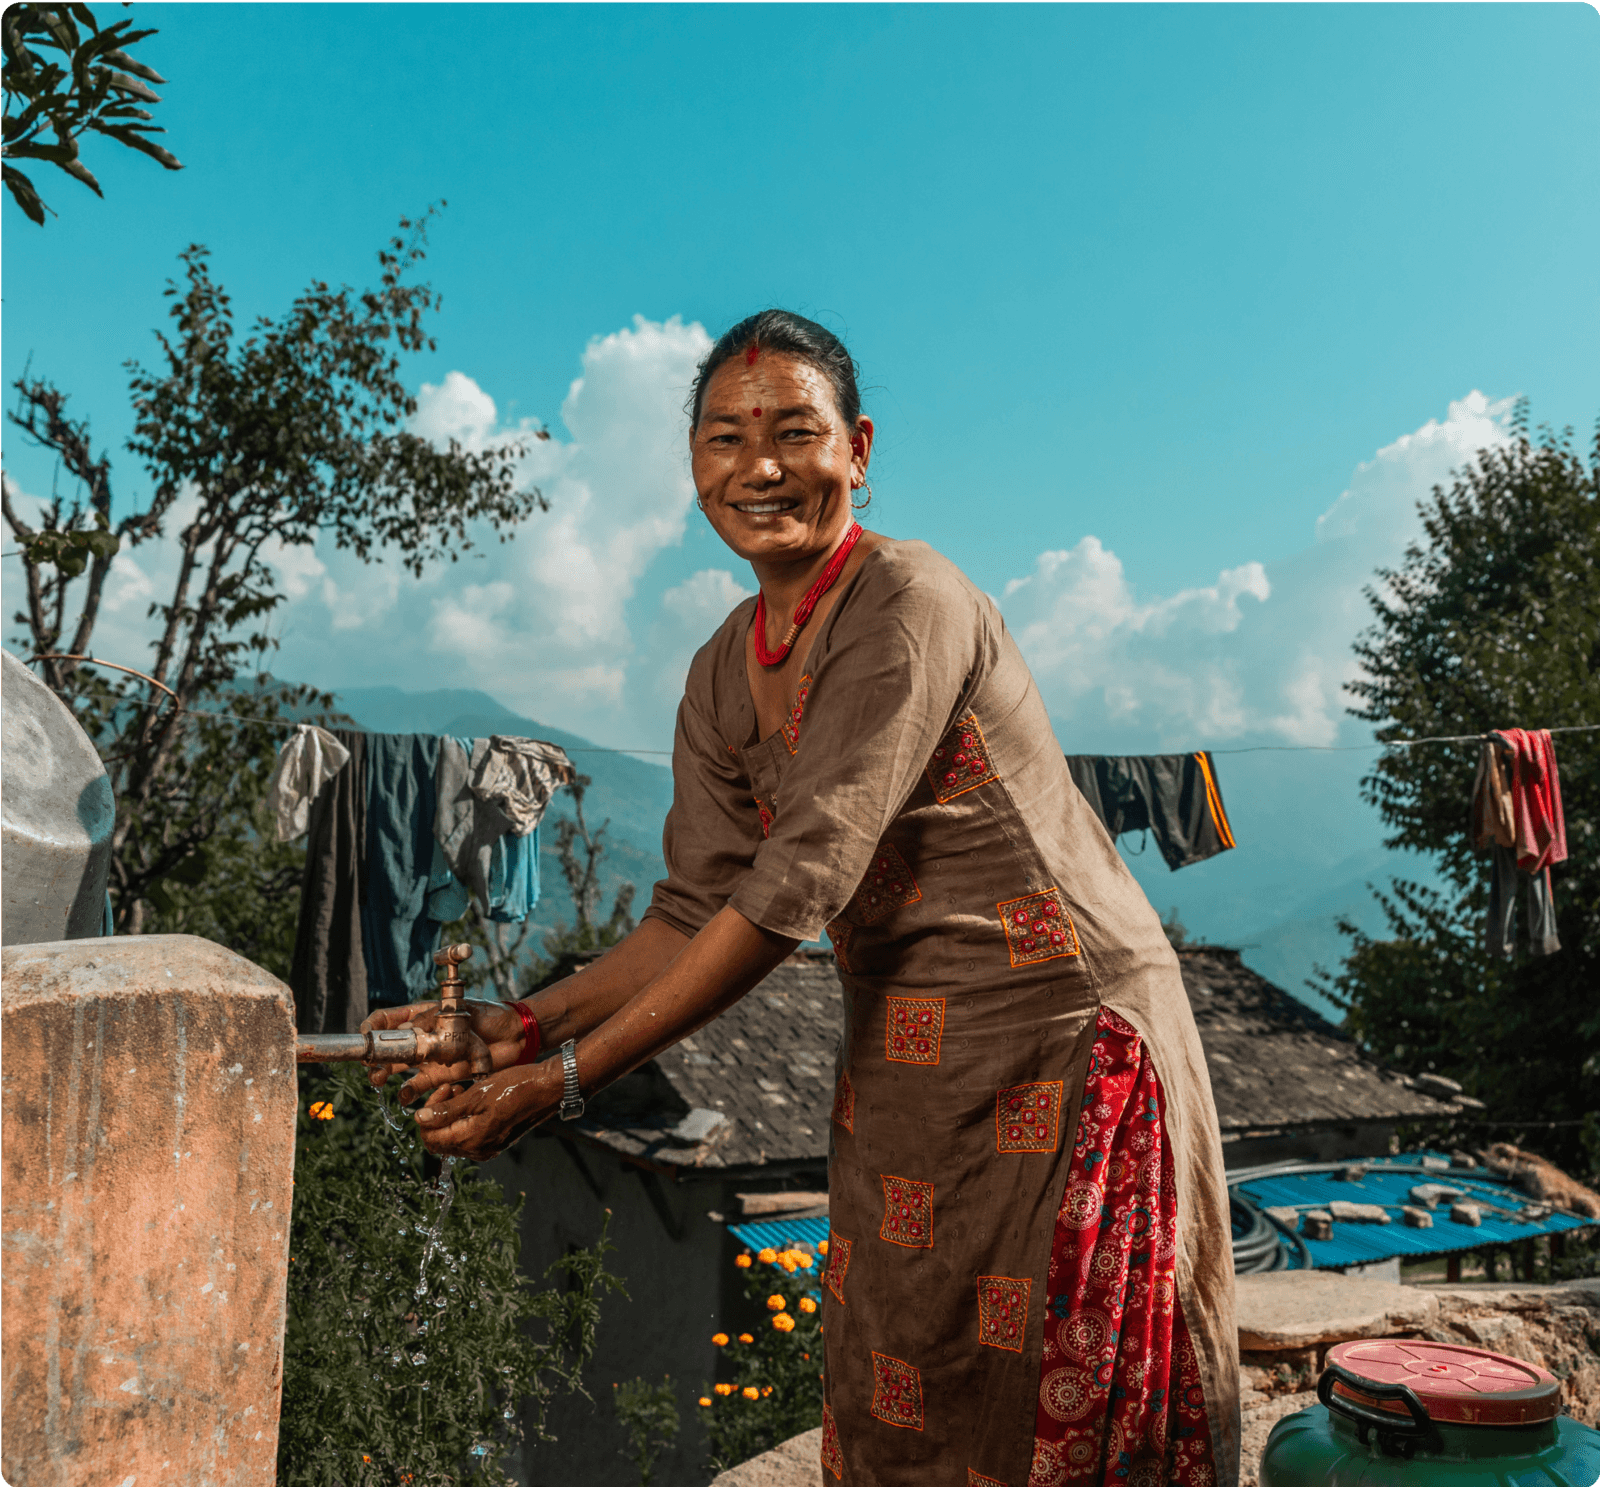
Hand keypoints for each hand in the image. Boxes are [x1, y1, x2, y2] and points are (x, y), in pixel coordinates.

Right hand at [359, 996, 527, 1105]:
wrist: (515, 1036)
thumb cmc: (490, 1016)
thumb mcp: (460, 1010)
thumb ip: (434, 1020)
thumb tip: (407, 1029)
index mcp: (422, 1016)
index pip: (388, 1020)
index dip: (373, 1027)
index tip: (366, 1036)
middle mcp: (421, 1038)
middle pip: (388, 1048)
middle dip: (374, 1057)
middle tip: (370, 1065)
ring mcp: (429, 1059)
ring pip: (397, 1070)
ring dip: (384, 1076)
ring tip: (379, 1079)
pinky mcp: (441, 1077)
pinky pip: (417, 1089)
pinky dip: (409, 1094)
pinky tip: (407, 1096)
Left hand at [411, 1061, 559, 1160]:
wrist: (548, 1089)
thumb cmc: (516, 1087)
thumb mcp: (478, 1093)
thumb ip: (447, 1109)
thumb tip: (420, 1119)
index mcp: (471, 1139)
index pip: (430, 1137)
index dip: (428, 1114)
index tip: (443, 1091)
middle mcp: (477, 1150)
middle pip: (439, 1141)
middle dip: (438, 1115)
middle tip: (452, 1090)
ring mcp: (488, 1148)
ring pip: (453, 1138)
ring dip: (451, 1117)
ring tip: (464, 1093)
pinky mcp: (496, 1142)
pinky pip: (469, 1137)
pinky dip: (464, 1120)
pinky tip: (475, 1102)